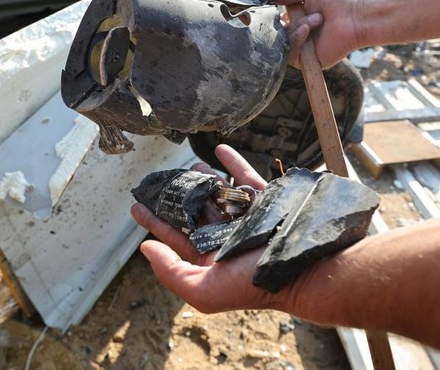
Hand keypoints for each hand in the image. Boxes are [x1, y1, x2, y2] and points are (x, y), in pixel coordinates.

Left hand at [131, 144, 286, 312]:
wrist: (302, 271)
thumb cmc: (252, 285)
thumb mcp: (203, 290)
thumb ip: (171, 272)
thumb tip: (146, 249)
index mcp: (210, 258)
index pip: (175, 236)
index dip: (154, 222)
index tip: (137, 205)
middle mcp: (226, 238)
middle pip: (195, 211)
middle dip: (177, 196)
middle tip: (160, 180)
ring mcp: (246, 218)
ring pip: (219, 194)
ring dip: (203, 179)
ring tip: (190, 166)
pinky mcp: (265, 202)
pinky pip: (246, 178)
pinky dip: (233, 163)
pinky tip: (219, 149)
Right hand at [262, 0, 364, 68]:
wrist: (356, 16)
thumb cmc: (338, 0)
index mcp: (297, 20)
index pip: (275, 22)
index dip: (272, 16)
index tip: (272, 7)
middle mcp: (298, 36)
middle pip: (276, 33)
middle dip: (287, 21)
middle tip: (301, 12)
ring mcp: (303, 49)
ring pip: (283, 42)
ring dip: (297, 27)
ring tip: (317, 19)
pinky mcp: (309, 62)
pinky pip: (291, 53)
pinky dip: (297, 39)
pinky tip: (307, 29)